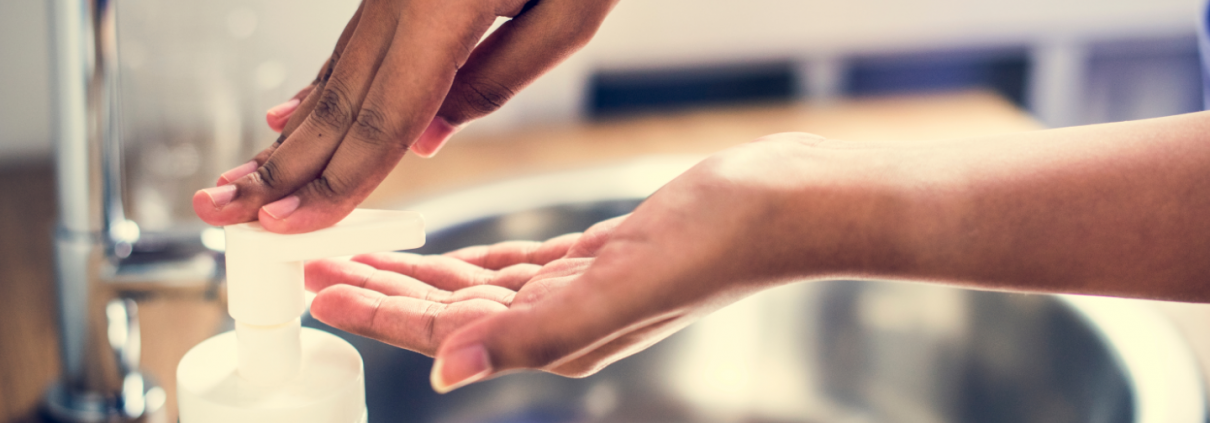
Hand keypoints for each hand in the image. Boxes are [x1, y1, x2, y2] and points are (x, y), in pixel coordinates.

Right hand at [193, 0, 618, 232]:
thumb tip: (423, 142)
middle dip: (279, 168)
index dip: (333, 181)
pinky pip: (348, 46)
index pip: (381, 120)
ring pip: (331, 76)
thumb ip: (494, 80)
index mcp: (440, 10)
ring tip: (239, 179)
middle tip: (220, 213)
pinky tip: (286, 113)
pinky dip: (314, 87)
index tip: (285, 224)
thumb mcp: (566, 14)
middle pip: (336, 103)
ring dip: (286, 136)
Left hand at [304, 133, 895, 391]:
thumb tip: (446, 372)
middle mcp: (562, 322)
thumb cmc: (715, 245)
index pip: (448, 330)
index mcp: (559, 337)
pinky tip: (446, 256)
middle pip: (449, 312)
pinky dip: (472, 262)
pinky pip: (515, 267)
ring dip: (416, 275)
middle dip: (382, 293)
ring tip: (363, 258)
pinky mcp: (596, 261)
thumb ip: (533, 335)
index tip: (321, 292)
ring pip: (475, 288)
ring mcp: (579, 292)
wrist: (779, 206)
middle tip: (320, 270)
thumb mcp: (618, 291)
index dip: (381, 313)